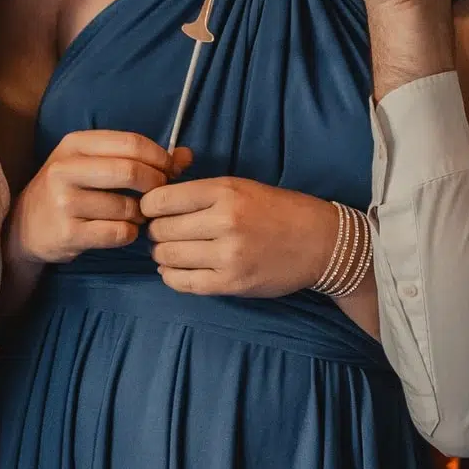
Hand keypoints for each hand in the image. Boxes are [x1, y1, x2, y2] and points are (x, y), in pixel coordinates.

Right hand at [10, 130, 180, 265]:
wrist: (26, 226)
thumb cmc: (70, 189)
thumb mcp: (96, 164)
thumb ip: (141, 157)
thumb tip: (186, 156)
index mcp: (75, 144)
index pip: (131, 143)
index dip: (160, 158)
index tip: (170, 171)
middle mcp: (65, 169)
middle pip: (131, 171)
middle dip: (155, 185)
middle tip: (158, 196)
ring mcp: (64, 202)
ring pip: (127, 207)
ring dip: (142, 214)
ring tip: (136, 215)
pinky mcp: (68, 233)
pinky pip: (118, 233)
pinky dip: (130, 233)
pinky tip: (123, 230)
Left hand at [142, 174, 336, 297]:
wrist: (319, 241)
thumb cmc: (277, 210)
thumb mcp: (240, 185)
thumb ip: (199, 191)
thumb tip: (153, 202)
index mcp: (225, 191)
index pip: (162, 199)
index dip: (150, 206)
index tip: (153, 211)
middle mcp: (225, 222)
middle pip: (161, 230)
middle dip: (156, 232)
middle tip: (163, 233)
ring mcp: (228, 255)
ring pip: (168, 257)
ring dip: (163, 255)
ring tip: (172, 250)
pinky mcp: (232, 283)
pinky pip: (183, 283)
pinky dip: (172, 276)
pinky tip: (177, 269)